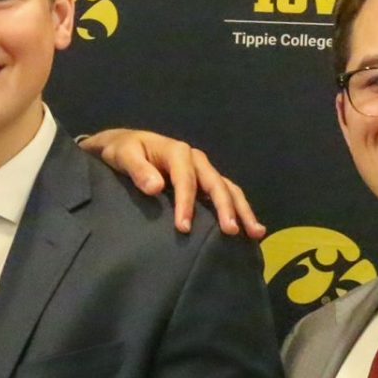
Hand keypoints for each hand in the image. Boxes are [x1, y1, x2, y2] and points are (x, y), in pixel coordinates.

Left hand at [78, 129, 264, 239]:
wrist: (125, 144)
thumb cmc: (122, 151)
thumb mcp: (123, 155)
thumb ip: (137, 170)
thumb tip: (156, 187)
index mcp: (177, 151)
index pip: (185, 180)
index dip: (186, 204)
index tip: (183, 228)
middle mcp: (195, 159)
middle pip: (215, 183)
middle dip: (225, 208)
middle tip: (231, 231)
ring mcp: (203, 170)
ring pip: (228, 188)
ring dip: (242, 209)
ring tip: (255, 232)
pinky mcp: (205, 180)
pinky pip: (226, 193)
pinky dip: (238, 209)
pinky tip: (249, 228)